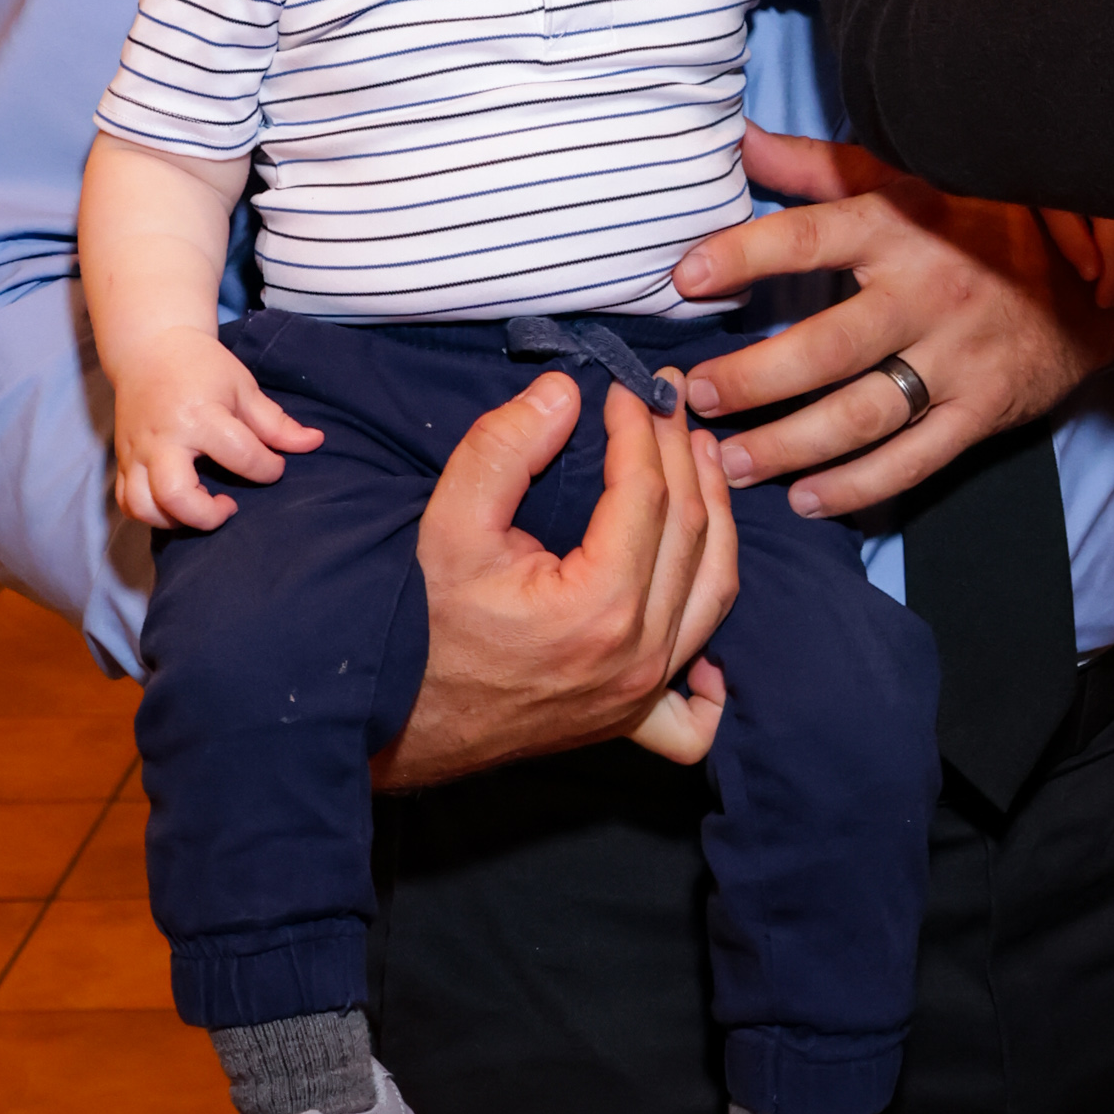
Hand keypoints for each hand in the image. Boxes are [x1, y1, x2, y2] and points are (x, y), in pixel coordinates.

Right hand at [110, 329, 322, 531]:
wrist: (150, 348)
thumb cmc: (201, 366)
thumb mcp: (243, 387)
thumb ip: (276, 422)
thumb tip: (315, 443)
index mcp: (199, 414)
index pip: (240, 455)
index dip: (268, 469)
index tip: (273, 467)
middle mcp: (163, 437)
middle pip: (176, 495)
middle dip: (207, 515)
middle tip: (230, 505)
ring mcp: (137, 451)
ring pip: (144, 506)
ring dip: (175, 519)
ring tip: (201, 506)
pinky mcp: (121, 459)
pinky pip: (126, 501)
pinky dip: (150, 513)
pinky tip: (177, 505)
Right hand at [371, 373, 736, 791]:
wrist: (396, 724)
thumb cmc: (419, 625)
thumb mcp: (446, 524)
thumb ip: (503, 450)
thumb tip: (564, 393)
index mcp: (600, 606)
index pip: (647, 492)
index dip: (641, 430)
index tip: (628, 388)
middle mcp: (638, 654)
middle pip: (691, 530)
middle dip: (683, 454)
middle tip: (670, 402)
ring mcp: (641, 694)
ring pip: (714, 591)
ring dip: (718, 517)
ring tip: (703, 459)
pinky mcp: (629, 720)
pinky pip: (697, 711)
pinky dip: (714, 673)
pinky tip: (711, 624)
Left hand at [670, 124, 1113, 516]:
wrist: (1087, 283)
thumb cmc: (976, 225)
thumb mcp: (903, 180)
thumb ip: (816, 168)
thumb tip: (736, 137)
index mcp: (902, 225)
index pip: (811, 237)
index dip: (745, 255)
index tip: (685, 276)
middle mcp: (929, 293)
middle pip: (827, 348)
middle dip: (751, 379)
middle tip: (694, 396)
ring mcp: (959, 358)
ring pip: (862, 414)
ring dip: (788, 445)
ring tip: (731, 458)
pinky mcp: (983, 410)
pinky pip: (913, 460)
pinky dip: (856, 486)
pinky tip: (805, 497)